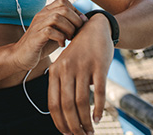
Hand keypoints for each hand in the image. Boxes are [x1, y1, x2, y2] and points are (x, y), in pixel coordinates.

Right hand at [12, 0, 86, 70]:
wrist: (22, 56)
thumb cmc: (42, 44)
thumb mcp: (57, 31)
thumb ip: (67, 24)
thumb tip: (85, 20)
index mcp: (46, 11)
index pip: (63, 1)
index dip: (75, 11)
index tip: (80, 25)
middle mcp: (41, 15)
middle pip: (63, 8)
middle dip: (75, 21)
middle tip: (76, 33)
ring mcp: (37, 25)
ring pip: (57, 17)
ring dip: (68, 29)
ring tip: (69, 38)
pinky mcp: (34, 37)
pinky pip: (49, 31)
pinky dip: (60, 38)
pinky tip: (61, 45)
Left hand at [47, 14, 113, 134]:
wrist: (94, 29)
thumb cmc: (79, 52)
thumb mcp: (65, 65)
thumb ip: (62, 84)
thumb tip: (63, 113)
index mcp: (55, 71)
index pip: (53, 103)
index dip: (59, 122)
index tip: (66, 133)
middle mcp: (66, 69)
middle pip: (67, 106)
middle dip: (74, 126)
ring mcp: (82, 67)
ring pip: (82, 102)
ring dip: (86, 121)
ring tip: (91, 131)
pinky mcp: (98, 66)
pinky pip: (98, 92)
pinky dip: (98, 108)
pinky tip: (99, 117)